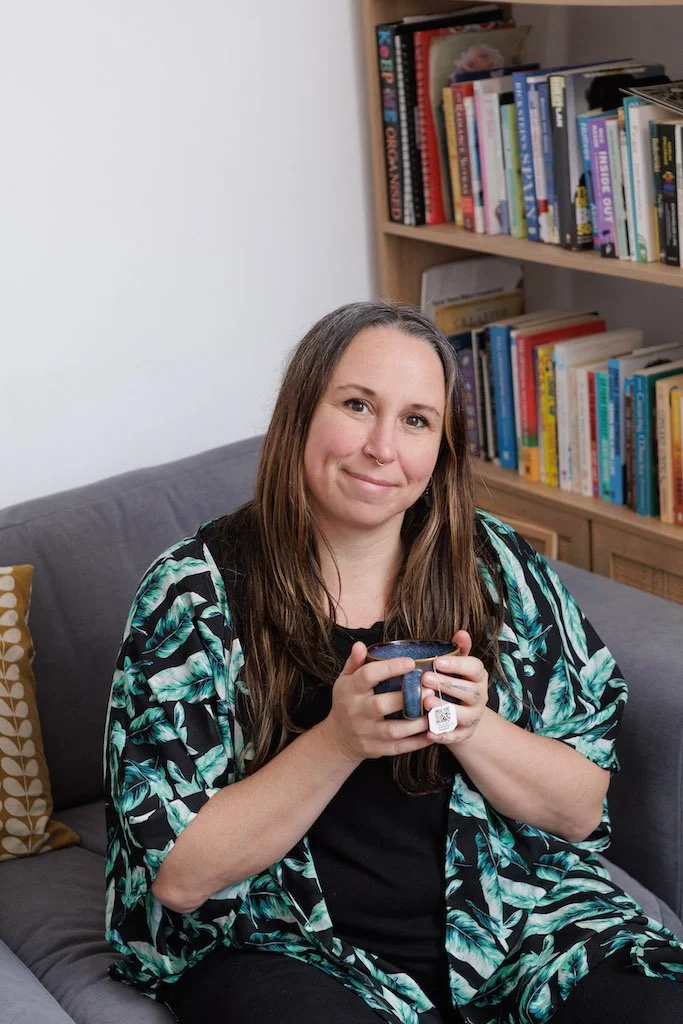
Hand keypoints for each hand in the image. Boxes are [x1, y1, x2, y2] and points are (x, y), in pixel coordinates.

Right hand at [319, 641, 433, 763]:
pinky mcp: (376, 749)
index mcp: (350, 690)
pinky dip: (418, 742)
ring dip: (417, 722)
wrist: (338, 737)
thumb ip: (355, 662)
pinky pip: (400, 748)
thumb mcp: (346, 679)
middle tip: (430, 688)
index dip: (389, 668)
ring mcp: (366, 733)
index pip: (367, 676)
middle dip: (407, 697)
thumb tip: (360, 644)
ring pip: (394, 730)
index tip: (411, 662)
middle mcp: (356, 711)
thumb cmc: (347, 701)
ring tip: (435, 710)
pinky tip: (433, 731)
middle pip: (381, 705)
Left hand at [420, 630, 488, 745]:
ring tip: (426, 702)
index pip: (475, 668)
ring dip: (445, 709)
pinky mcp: (464, 734)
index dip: (458, 664)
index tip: (437, 661)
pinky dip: (443, 735)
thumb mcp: (456, 665)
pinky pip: (455, 736)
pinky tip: (428, 731)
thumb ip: (459, 649)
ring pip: (464, 715)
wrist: (460, 715)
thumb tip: (461, 632)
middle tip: (425, 679)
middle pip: (469, 691)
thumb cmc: (454, 682)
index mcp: (478, 677)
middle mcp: (479, 697)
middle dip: (447, 685)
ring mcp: (473, 717)